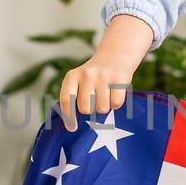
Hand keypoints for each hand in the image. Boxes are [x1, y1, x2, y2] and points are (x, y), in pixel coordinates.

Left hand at [56, 14, 153, 129]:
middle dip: (90, 110)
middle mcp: (86, 74)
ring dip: (104, 107)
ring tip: (105, 96)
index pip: (66, 100)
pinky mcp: (119, 78)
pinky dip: (116, 103)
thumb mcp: (78, 81)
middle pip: (85, 109)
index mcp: (72, 76)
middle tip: (94, 101)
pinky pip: (116, 104)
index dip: (68, 117)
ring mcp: (103, 76)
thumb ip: (74, 98)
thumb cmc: (93, 77)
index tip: (72, 128)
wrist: (114, 56)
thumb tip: (73, 124)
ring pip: (102, 108)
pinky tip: (114, 94)